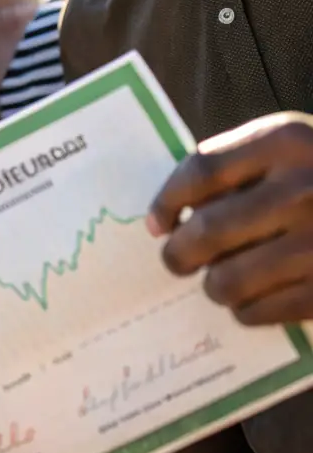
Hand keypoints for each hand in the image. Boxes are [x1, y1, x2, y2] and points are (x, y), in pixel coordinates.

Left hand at [148, 112, 312, 324]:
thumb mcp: (295, 149)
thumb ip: (239, 165)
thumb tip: (170, 214)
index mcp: (288, 141)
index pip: (201, 170)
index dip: (166, 200)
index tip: (156, 223)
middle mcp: (304, 188)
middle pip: (205, 231)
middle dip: (179, 254)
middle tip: (177, 261)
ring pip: (226, 280)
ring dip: (214, 286)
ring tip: (220, 282)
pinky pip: (259, 311)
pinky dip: (247, 310)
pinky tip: (253, 302)